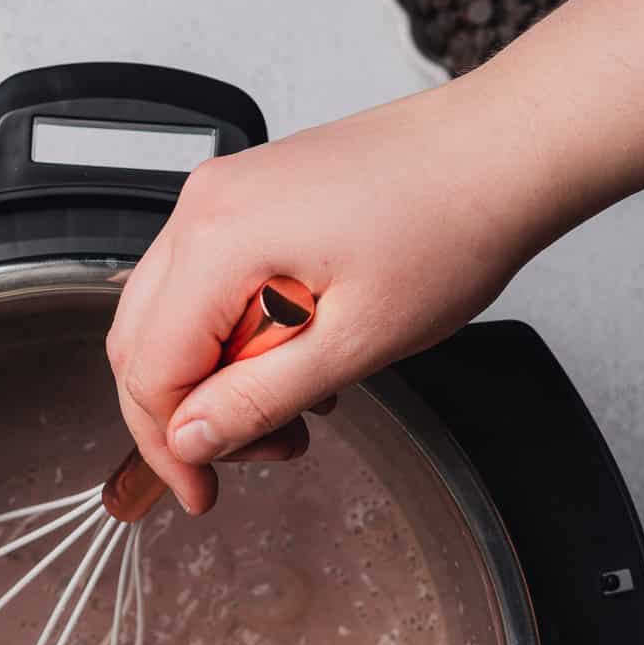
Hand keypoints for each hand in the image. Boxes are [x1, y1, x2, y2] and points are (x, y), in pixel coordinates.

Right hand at [106, 73, 547, 515]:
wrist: (501, 151)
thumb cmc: (449, 227)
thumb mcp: (353, 345)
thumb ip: (258, 400)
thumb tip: (189, 441)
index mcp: (220, 239)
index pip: (150, 370)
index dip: (168, 446)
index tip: (200, 492)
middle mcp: (205, 207)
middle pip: (142, 342)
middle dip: (187, 417)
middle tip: (254, 456)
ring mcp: (223, 196)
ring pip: (170, 316)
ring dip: (215, 380)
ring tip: (293, 411)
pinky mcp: (249, 197)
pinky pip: (207, 284)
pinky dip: (235, 337)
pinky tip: (295, 360)